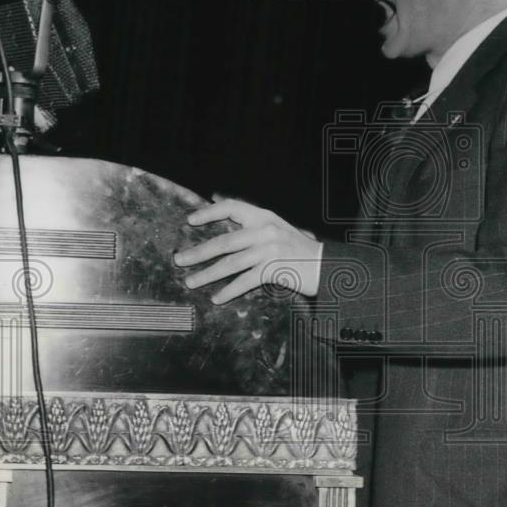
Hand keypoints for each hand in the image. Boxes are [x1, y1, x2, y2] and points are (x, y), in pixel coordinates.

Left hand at [174, 197, 322, 303]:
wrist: (327, 267)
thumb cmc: (299, 251)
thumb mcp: (279, 230)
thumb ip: (255, 228)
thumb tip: (227, 223)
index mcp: (264, 217)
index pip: (232, 207)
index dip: (209, 212)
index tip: (190, 220)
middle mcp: (266, 230)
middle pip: (224, 241)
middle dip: (198, 252)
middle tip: (178, 260)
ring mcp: (270, 249)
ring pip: (230, 264)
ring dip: (207, 274)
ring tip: (190, 282)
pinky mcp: (274, 269)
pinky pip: (245, 281)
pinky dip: (228, 291)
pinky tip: (216, 298)